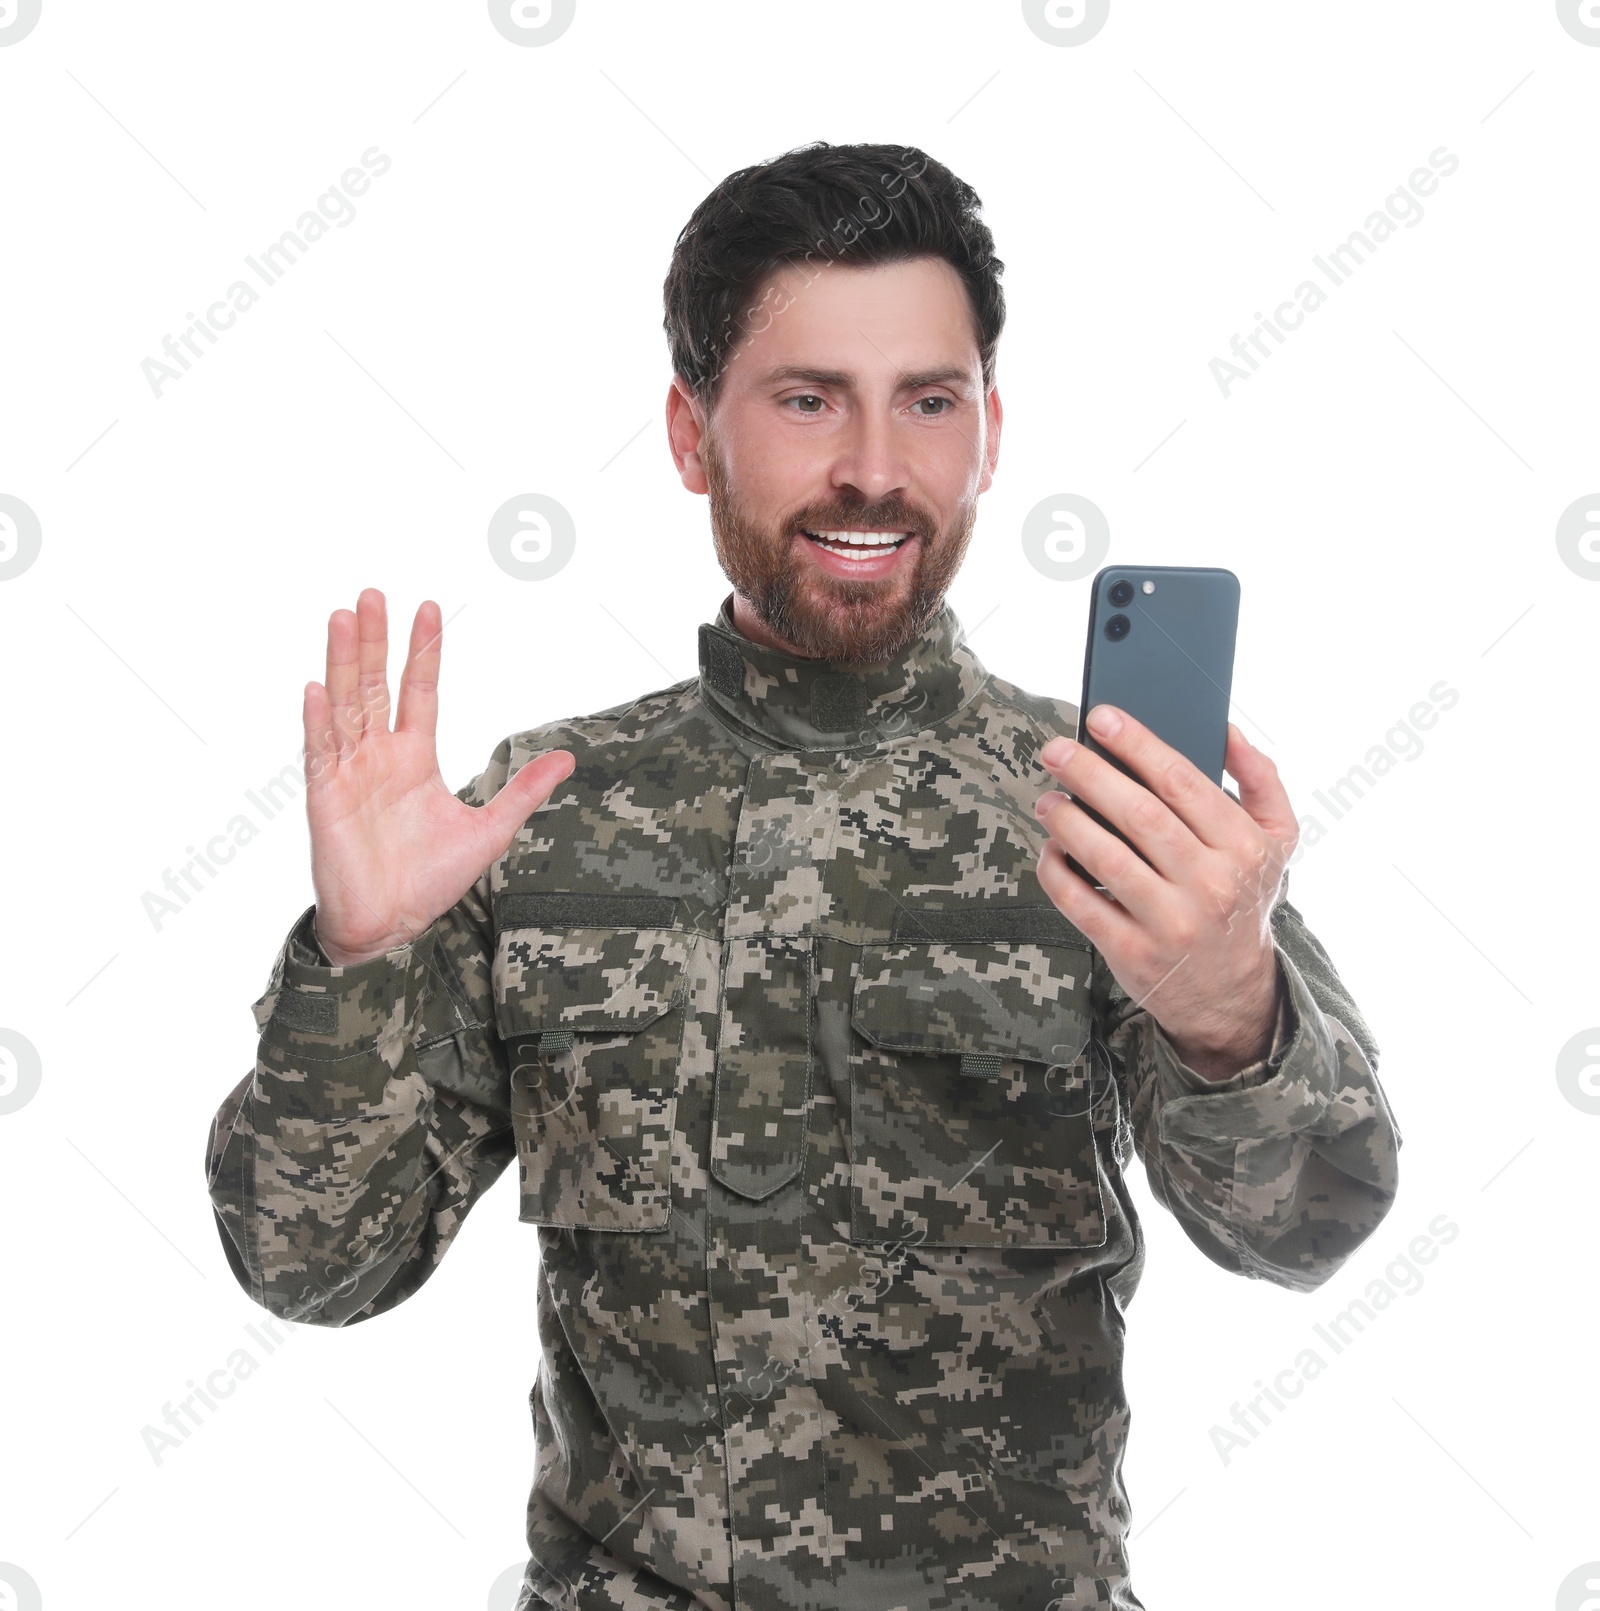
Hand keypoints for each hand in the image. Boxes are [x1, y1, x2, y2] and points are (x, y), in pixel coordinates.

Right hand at [303, 588, 573, 965]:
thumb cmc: (429, 880)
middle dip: (373, 639)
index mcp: (414, 757)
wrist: (391, 927)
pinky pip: (319, 754)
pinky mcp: (325, 800)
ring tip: (343, 616)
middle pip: (373, 684)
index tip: (429, 607)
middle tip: (374, 593)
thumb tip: (567, 758)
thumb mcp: (489, 830)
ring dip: (342, 661)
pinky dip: (318, 722)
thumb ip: (522, 790)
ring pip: (344, 705)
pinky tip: (317, 688)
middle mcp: (378, 756)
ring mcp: (347, 773)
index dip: (423, 650)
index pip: (417, 689)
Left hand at [1033, 706, 1296, 1078]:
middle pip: (1138, 814)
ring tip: (1048, 800)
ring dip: (1067, 822)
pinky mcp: (1132, 952)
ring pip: (1106, 858)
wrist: (1232, 992)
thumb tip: (1226, 728)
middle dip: (1090, 774)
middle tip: (1055, 750)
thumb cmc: (1243, 898)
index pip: (1182, 782)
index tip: (1101, 717)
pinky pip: (1080, 903)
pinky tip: (1050, 849)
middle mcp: (1210, 885)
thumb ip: (1261, 779)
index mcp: (1244, 847)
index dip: (1137, 743)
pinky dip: (1056, 871)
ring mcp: (1171, 922)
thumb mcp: (1277, 840)